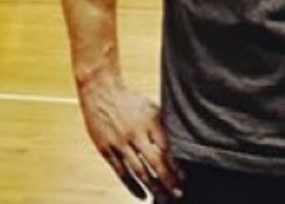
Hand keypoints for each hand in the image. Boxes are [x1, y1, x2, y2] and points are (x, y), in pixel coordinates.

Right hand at [77, 76, 182, 200]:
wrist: (101, 91)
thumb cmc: (128, 100)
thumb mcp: (150, 108)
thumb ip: (162, 127)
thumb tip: (178, 146)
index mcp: (149, 121)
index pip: (166, 149)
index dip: (176, 166)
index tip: (183, 178)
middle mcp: (135, 133)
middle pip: (155, 163)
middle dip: (168, 181)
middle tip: (178, 193)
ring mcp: (119, 143)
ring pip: (139, 171)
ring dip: (153, 187)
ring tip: (162, 197)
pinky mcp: (106, 149)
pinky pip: (121, 172)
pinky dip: (132, 186)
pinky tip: (141, 194)